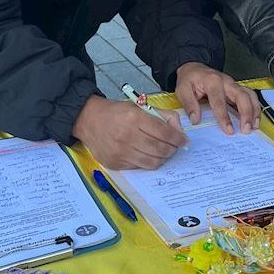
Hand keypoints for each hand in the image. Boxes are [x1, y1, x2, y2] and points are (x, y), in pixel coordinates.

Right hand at [71, 94, 186, 169]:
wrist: (89, 120)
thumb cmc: (117, 112)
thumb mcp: (140, 107)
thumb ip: (163, 116)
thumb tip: (179, 131)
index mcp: (134, 118)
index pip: (165, 133)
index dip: (178, 138)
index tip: (184, 140)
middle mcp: (127, 136)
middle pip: (160, 150)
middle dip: (172, 149)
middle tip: (175, 147)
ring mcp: (120, 152)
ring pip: (152, 162)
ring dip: (163, 158)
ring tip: (164, 152)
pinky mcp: (115, 163)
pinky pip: (139, 167)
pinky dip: (147, 162)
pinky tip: (147, 154)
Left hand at [175, 61, 259, 133]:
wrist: (195, 68)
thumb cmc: (189, 79)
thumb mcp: (182, 89)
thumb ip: (189, 104)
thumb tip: (196, 120)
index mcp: (212, 81)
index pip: (220, 100)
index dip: (225, 116)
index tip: (229, 130)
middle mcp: (226, 81)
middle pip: (241, 95)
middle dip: (246, 113)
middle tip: (246, 130)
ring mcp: (234, 85)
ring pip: (250, 95)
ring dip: (254, 111)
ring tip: (254, 127)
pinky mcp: (237, 89)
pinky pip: (250, 97)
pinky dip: (255, 109)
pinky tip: (254, 121)